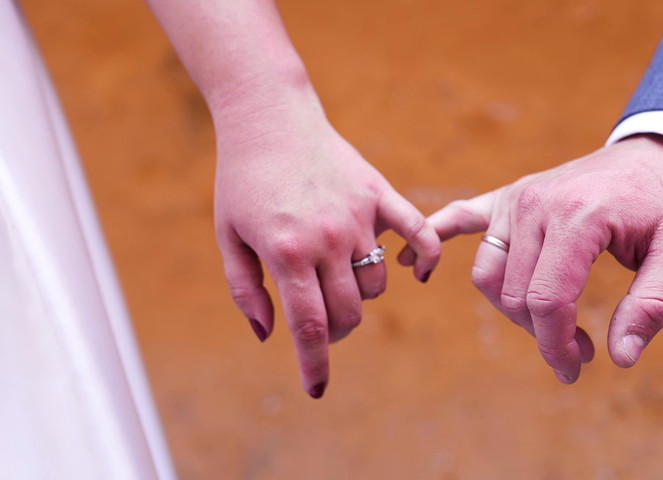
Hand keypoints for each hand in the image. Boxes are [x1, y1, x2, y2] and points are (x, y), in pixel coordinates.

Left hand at [214, 93, 439, 398]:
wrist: (270, 118)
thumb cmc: (242, 181)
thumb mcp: (228, 238)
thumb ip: (247, 291)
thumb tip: (271, 337)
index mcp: (286, 253)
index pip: (310, 327)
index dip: (314, 365)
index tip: (316, 390)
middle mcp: (328, 239)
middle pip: (349, 314)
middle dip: (335, 334)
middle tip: (319, 325)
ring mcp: (358, 216)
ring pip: (375, 285)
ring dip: (359, 297)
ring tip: (337, 280)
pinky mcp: (379, 194)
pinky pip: (416, 233)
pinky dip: (423, 259)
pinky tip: (416, 275)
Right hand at [404, 134, 662, 382]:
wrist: (651, 153)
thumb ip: (652, 304)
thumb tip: (620, 357)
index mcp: (578, 217)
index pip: (547, 298)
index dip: (556, 345)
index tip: (575, 368)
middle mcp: (536, 205)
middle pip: (514, 294)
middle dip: (542, 335)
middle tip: (579, 351)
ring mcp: (516, 199)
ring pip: (488, 274)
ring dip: (510, 310)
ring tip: (548, 324)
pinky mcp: (506, 197)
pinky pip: (460, 219)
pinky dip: (435, 239)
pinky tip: (418, 262)